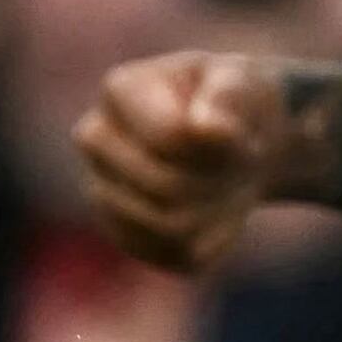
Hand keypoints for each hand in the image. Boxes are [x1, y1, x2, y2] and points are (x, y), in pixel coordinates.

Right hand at [76, 49, 276, 271]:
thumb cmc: (237, 101)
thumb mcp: (245, 82)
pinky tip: (221, 213)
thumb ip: (229, 96)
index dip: (225, 146)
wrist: (236, 138)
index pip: (172, 139)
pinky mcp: (124, 236)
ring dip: (221, 211)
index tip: (245, 134)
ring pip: (171, 229)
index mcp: (120, 90)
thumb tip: (204, 129)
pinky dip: (216, 242)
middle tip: (243, 163)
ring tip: (232, 185)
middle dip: (220, 180)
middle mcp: (96, 140)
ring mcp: (102, 191)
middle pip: (166, 188)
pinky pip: (179, 259)